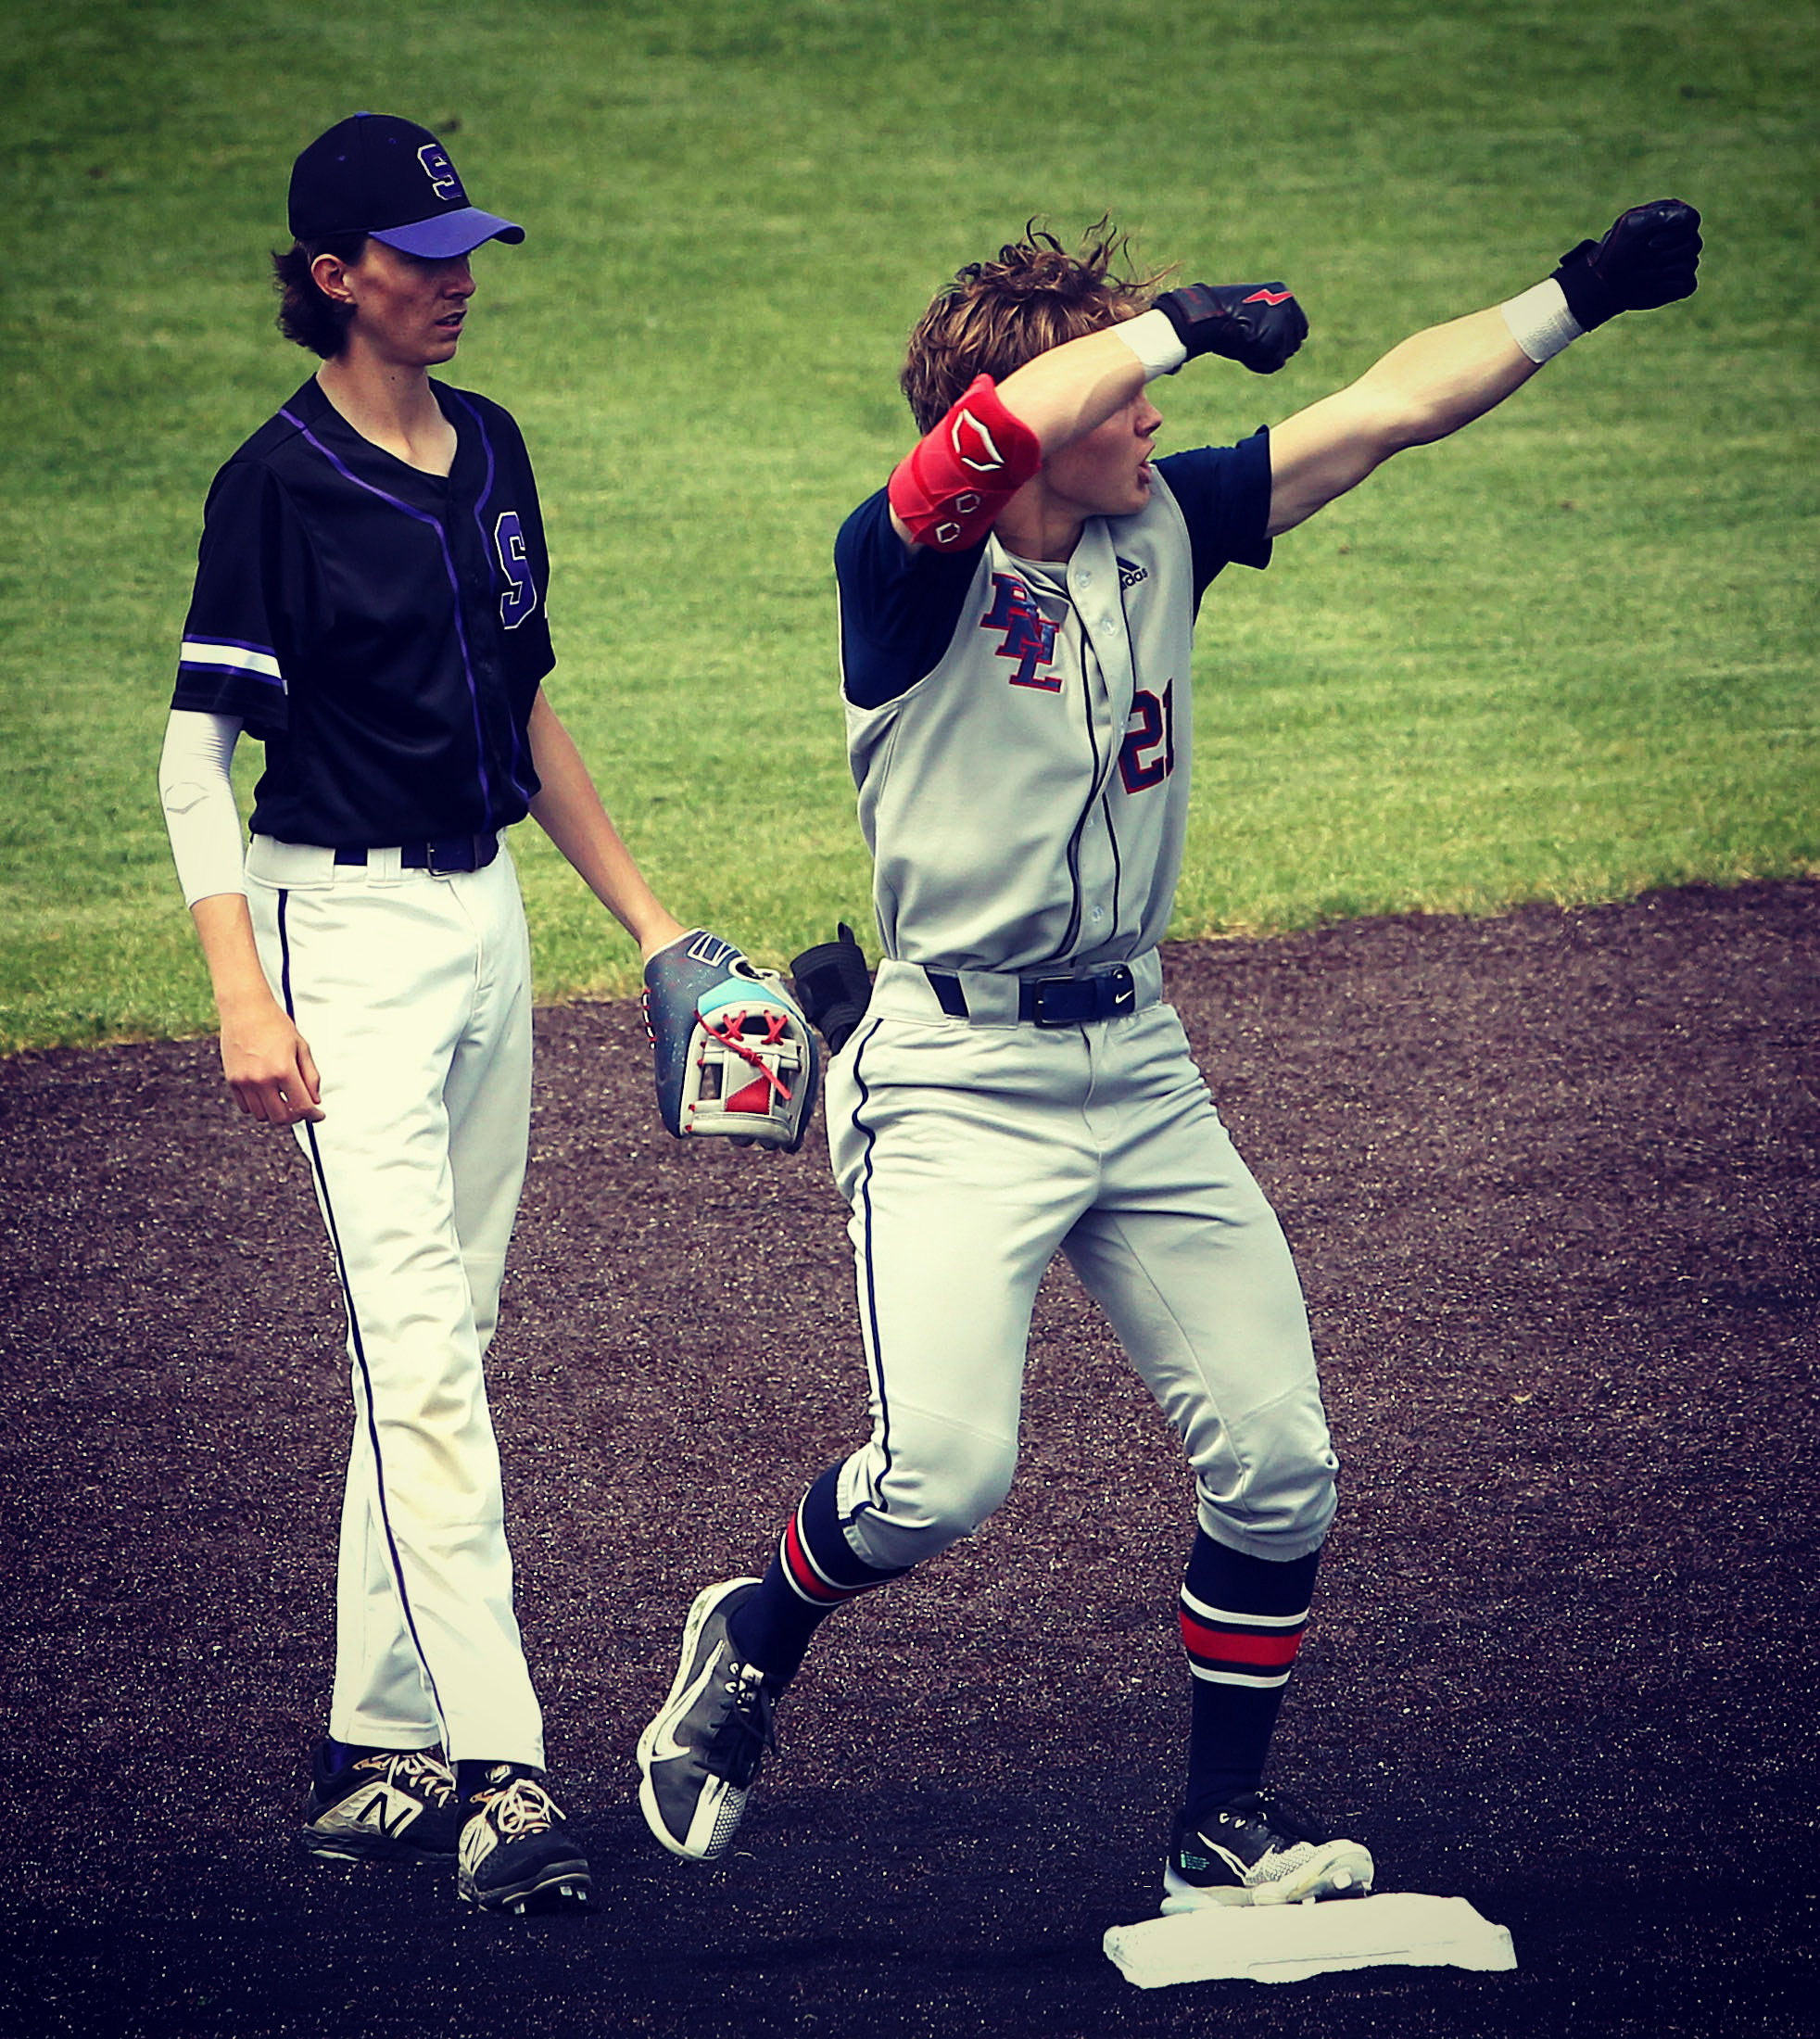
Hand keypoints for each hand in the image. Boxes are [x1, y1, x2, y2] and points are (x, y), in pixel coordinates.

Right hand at [219, 999, 323, 1125]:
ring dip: (276, 1112)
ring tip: (284, 1100)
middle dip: (295, 1117)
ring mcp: (245, 1081)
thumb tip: (315, 1101)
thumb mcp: (301, 1047)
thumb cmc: (277, 1025)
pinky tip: (267, 1094)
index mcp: (284, 1070)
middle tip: (301, 1108)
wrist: (245, 1009)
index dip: (314, 1115)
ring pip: (262, 1116)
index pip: (302, 1106)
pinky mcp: (232, 1080)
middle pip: (281, 1118)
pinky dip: (259, 1106)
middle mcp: (262, 1079)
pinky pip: (246, 1107)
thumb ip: (310, 1076)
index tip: (319, 1115)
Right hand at [1154, 282, 1307, 373]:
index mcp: (1282, 293)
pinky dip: (1258, 363)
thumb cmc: (1219, 314)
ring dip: (1265, 356)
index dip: (1282, 341)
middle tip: (1250, 345)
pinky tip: (1243, 352)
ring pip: (1283, 354)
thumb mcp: (1246, 310)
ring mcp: (1284, 322)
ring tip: (1244, 345)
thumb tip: (1268, 340)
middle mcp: (1288, 305)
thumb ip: (1263, 320)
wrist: (1207, 313)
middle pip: (1293, 342)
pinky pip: (1272, 363)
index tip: (1262, 344)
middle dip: (1275, 350)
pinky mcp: (1275, 339)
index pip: (1297, 327)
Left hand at [1553, 200, 1701, 329]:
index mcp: (1674, 217)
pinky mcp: (1682, 284)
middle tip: (1638, 260)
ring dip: (1657, 273)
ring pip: (1687, 266)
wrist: (1603, 283)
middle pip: (1692, 245)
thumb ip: (1659, 216)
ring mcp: (1685, 261)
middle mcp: (1684, 237)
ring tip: (1639, 272)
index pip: (1692, 220)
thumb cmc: (1616, 251)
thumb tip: (1688, 218)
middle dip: (1659, 257)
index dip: (1674, 234)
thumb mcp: (1631, 226)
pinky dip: (1665, 288)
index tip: (1649, 243)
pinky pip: (1686, 285)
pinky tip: (1649, 285)